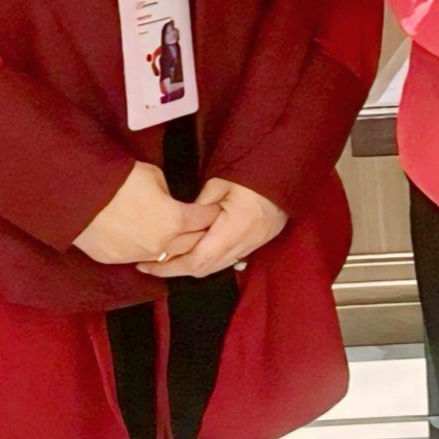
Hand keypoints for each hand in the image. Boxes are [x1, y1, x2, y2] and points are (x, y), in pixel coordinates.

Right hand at [74, 162, 219, 267]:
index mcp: (176, 221)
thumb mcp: (155, 178)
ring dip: (176, 248)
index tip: (216, 209)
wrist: (80, 196)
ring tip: (180, 239)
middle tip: (204, 227)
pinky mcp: (117, 260)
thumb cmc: (120, 181)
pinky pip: (140, 257)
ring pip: (167, 256)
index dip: (212, 212)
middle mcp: (162, 244)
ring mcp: (138, 255)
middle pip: (192, 243)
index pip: (205, 220)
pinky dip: (148, 251)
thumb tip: (169, 201)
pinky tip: (149, 244)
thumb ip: (169, 194)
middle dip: (200, 233)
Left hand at [140, 178, 286, 278]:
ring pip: (218, 266)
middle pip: (206, 269)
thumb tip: (181, 220)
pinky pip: (229, 258)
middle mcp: (244, 242)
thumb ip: (200, 203)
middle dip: (177, 270)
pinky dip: (210, 259)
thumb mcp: (222, 179)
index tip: (147, 265)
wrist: (291, 169)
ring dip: (194, 265)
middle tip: (153, 264)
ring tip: (172, 257)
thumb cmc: (255, 170)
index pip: (197, 260)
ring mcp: (254, 243)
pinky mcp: (260, 240)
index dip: (170, 267)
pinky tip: (198, 249)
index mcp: (235, 227)